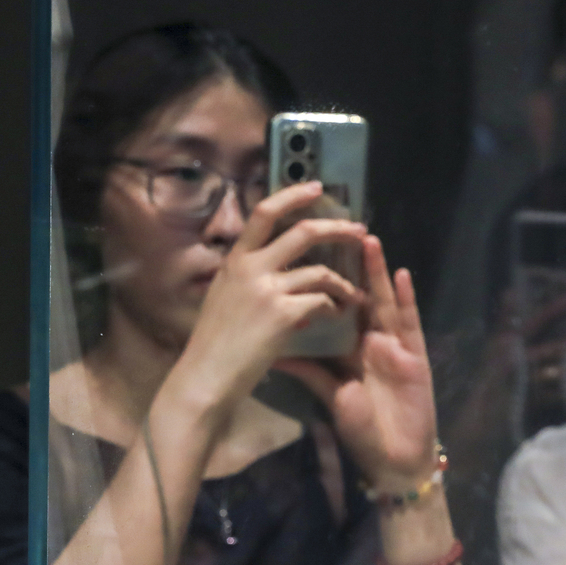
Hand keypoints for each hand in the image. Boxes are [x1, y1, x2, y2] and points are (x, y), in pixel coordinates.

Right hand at [169, 182, 366, 426]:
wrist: (206, 376)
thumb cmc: (215, 344)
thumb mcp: (224, 299)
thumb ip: (249, 280)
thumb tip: (283, 276)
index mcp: (235, 261)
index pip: (264, 213)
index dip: (293, 195)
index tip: (316, 187)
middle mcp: (249, 268)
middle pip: (303, 232)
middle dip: (338, 229)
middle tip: (359, 231)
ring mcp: (266, 290)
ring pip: (321, 272)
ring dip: (345, 284)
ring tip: (355, 295)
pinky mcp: (283, 314)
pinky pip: (322, 301)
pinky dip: (333, 307)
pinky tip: (335, 316)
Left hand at [279, 235, 439, 494]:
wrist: (393, 458)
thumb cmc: (362, 429)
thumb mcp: (329, 396)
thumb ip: (309, 371)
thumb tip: (275, 351)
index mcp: (349, 348)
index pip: (335, 307)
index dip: (326, 281)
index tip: (310, 254)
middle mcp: (372, 340)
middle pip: (360, 295)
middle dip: (352, 264)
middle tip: (340, 230)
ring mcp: (394, 345)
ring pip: (383, 301)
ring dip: (377, 272)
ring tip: (367, 240)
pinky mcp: (414, 355)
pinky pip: (408, 323)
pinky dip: (405, 300)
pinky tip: (401, 275)